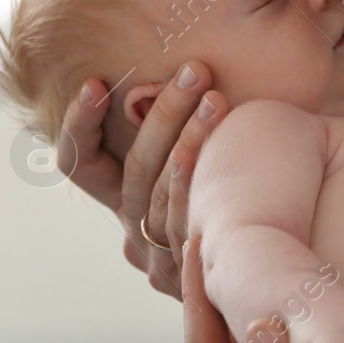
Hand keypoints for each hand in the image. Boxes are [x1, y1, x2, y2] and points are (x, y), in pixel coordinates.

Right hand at [58, 62, 228, 297]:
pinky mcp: (184, 280)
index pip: (79, 163)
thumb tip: (193, 62)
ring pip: (158, 194)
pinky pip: (182, 224)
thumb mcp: (199, 164)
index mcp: (124, 198)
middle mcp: (132, 230)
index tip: (95, 82)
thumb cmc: (240, 202)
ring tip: (217, 98)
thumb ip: (181, 125)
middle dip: (164, 114)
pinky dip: (193, 184)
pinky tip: (216, 155)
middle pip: (134, 169)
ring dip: (187, 139)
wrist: (264, 270)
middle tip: (194, 70)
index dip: (80, 125)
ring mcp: (157, 259)